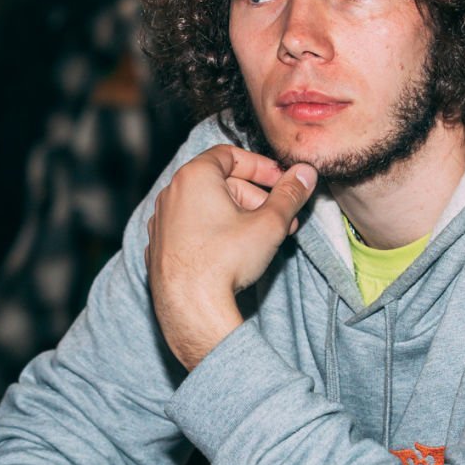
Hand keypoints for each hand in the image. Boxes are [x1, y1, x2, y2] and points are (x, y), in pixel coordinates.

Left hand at [145, 146, 316, 370]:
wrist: (191, 309)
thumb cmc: (225, 261)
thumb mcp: (269, 224)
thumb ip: (290, 194)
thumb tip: (305, 174)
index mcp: (194, 177)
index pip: (230, 155)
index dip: (261, 166)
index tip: (281, 181)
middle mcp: (171, 194)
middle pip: (220, 183)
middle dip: (256, 198)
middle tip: (282, 217)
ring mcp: (162, 222)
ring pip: (207, 207)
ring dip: (239, 217)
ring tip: (265, 238)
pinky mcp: (159, 247)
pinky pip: (192, 229)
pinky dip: (215, 233)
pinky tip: (236, 253)